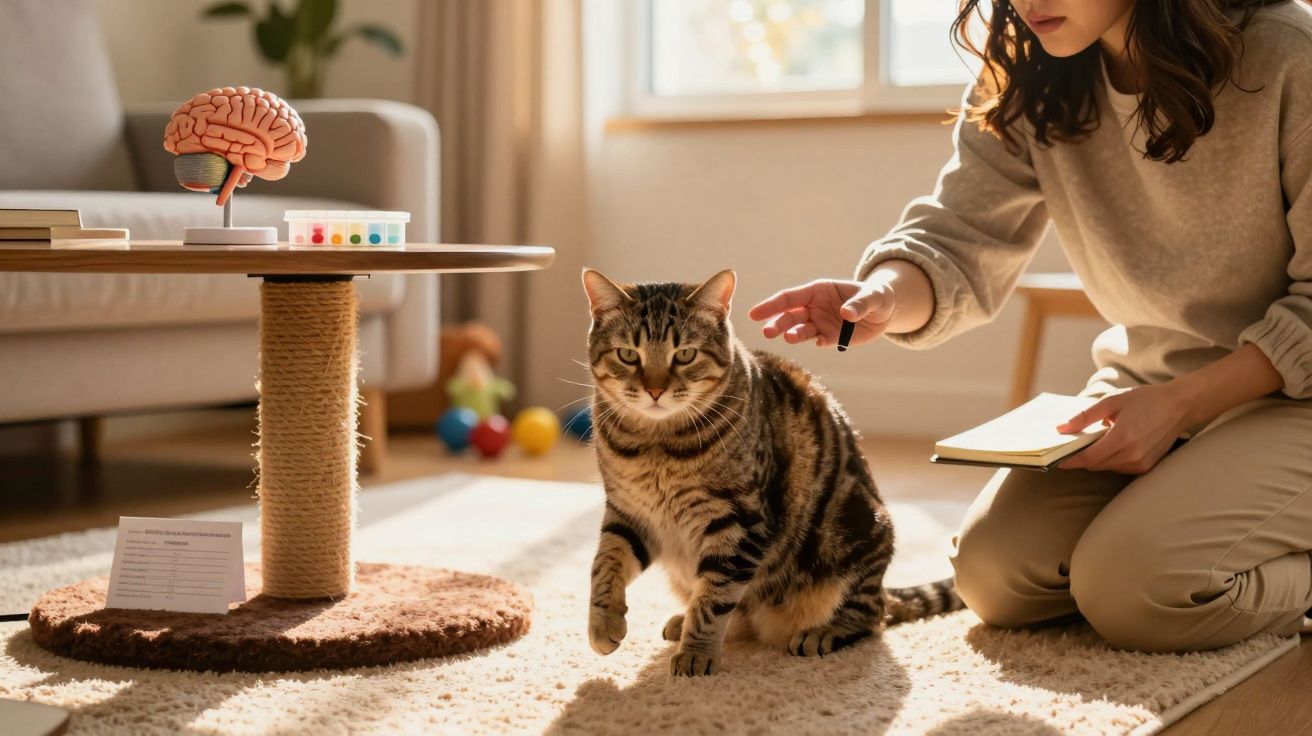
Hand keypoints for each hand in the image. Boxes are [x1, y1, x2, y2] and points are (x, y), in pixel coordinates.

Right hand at [747, 279, 895, 348]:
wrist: (885, 312)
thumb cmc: (877, 296)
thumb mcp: (873, 296)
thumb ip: (860, 303)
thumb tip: (847, 313)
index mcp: (818, 290)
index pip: (789, 298)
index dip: (771, 305)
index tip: (754, 314)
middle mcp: (814, 307)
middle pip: (789, 316)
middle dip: (777, 323)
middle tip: (767, 332)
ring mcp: (820, 323)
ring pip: (800, 330)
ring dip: (792, 334)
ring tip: (787, 338)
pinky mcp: (830, 337)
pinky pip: (820, 340)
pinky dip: (820, 341)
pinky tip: (822, 342)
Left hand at [1057, 384, 1192, 473]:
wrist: (1179, 406)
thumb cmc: (1145, 400)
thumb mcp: (1111, 402)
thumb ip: (1085, 417)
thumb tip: (1062, 428)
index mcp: (1122, 438)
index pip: (1088, 458)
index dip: (1070, 461)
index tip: (1056, 459)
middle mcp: (1133, 454)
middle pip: (1095, 465)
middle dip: (1083, 456)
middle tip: (1076, 442)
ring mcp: (1141, 463)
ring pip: (1107, 467)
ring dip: (1098, 458)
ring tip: (1101, 439)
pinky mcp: (1147, 466)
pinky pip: (1120, 468)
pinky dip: (1112, 459)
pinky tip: (1116, 444)